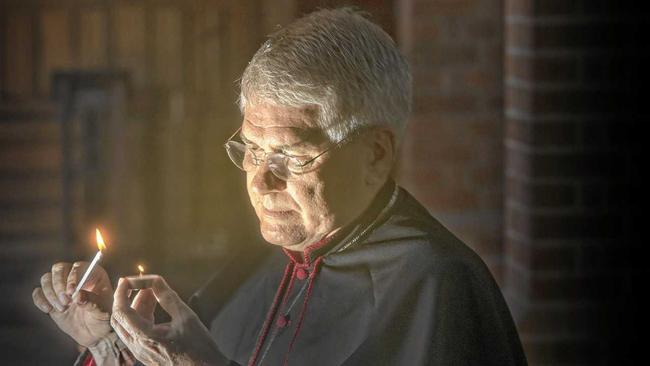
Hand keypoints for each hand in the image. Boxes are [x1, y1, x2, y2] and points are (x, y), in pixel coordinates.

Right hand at [32, 261, 112, 346]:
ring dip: (50, 294)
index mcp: (92, 274)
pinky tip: (49, 310)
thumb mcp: (102, 311)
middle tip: (65, 302)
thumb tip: (77, 296)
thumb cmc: (102, 318)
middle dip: (58, 285)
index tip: (71, 292)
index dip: (72, 277)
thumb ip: (91, 302)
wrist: (94, 332)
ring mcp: (62, 286)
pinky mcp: (50, 297)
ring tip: (62, 309)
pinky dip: (40, 300)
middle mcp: (76, 276)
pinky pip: (38, 292)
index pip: (77, 267)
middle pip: (59, 268)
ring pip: (46, 278)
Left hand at [111, 275, 227, 365]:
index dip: (122, 292)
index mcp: (146, 337)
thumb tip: (156, 280)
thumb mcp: (186, 317)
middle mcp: (138, 347)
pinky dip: (140, 317)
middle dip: (127, 298)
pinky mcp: (146, 354)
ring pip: (127, 326)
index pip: (122, 311)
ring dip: (135, 307)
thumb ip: (167, 297)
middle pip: (119, 319)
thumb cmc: (199, 347)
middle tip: (139, 285)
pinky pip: (135, 333)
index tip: (127, 279)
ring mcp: (140, 353)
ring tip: (151, 293)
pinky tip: (153, 308)